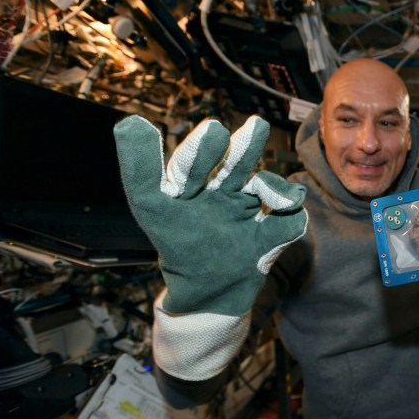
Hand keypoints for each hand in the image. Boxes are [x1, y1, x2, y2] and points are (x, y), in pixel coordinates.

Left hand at [114, 114, 306, 315]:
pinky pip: (287, 221)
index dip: (203, 149)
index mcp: (191, 189)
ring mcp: (247, 213)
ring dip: (272, 182)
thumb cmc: (176, 250)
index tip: (214, 130)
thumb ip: (139, 170)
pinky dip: (291, 213)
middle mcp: (221, 195)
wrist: (205, 296)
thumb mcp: (150, 208)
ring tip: (277, 189)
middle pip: (234, 168)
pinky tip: (289, 206)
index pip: (195, 164)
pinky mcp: (270, 235)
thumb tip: (128, 122)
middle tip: (256, 127)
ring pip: (263, 188)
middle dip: (243, 150)